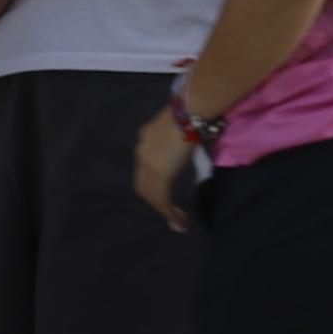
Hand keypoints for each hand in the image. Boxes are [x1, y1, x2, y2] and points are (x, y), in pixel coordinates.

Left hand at [132, 104, 199, 227]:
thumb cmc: (190, 114)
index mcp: (145, 139)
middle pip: (144, 185)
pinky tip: (179, 221)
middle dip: (157, 201)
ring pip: (152, 195)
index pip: (145, 169)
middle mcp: (142, 153)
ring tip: (178, 220)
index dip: (153, 183)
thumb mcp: (177, 127)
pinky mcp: (159, 175)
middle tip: (172, 212)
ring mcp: (148, 165)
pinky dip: (169, 213)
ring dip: (164, 210)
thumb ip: (176, 137)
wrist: (190, 112)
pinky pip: (162, 200)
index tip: (165, 193)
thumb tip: (189, 139)